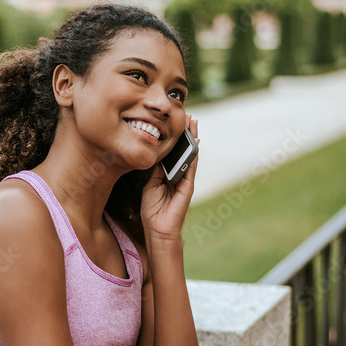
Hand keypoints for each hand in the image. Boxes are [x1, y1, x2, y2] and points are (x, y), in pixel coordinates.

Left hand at [140, 114, 198, 243]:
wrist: (157, 230)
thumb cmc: (152, 210)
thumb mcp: (150, 185)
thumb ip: (155, 171)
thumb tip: (156, 155)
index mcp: (168, 174)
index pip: (172, 152)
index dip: (174, 137)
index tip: (173, 121)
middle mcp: (179, 175)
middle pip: (183, 150)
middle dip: (185, 133)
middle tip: (186, 115)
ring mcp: (185, 180)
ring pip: (190, 155)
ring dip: (192, 139)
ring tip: (193, 123)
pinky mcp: (188, 187)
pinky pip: (191, 167)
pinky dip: (194, 155)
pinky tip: (195, 142)